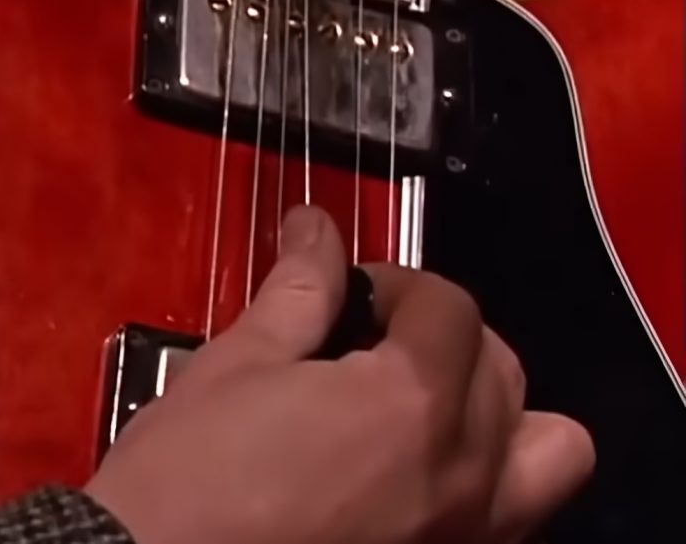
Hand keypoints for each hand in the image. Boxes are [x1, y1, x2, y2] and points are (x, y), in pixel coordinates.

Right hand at [84, 207, 592, 543]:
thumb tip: (317, 227)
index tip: (345, 292)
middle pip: (503, 370)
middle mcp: (467, 470)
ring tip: (428, 414)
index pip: (450, 308)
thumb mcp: (235, 366)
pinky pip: (518, 516)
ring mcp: (470, 531)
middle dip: (446, 338)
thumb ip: (298, 293)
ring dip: (503, 416)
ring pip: (550, 454)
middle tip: (373, 344)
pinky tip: (416, 475)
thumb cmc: (190, 471)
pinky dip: (492, 482)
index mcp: (411, 401)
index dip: (396, 282)